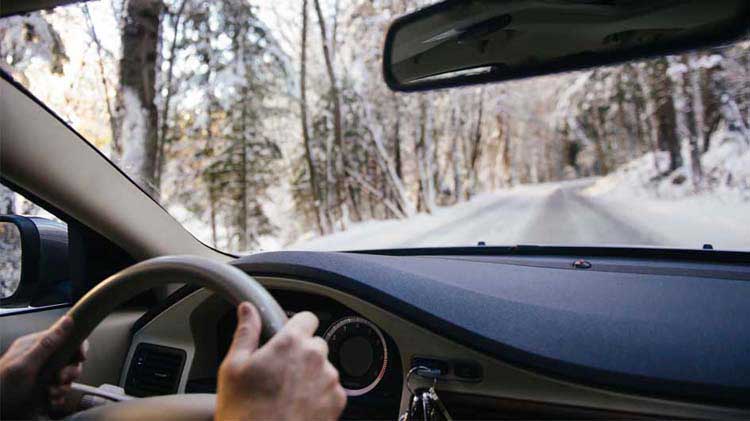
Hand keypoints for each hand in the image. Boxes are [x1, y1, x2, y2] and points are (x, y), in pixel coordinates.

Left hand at [0, 316, 87, 418]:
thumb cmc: (3, 386)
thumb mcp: (26, 364)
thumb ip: (47, 343)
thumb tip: (67, 320)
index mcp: (35, 346)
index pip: (65, 338)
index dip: (77, 346)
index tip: (81, 357)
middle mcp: (40, 359)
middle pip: (69, 359)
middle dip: (70, 371)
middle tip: (61, 379)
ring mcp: (41, 374)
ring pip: (66, 376)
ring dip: (64, 386)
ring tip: (53, 393)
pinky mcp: (42, 388)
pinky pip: (60, 389)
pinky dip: (59, 396)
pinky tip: (53, 400)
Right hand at [215, 303, 346, 420]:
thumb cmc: (244, 413)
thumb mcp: (233, 368)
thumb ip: (246, 333)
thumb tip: (248, 310)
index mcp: (291, 343)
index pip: (307, 318)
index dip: (296, 326)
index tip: (287, 337)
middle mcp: (315, 357)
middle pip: (315, 344)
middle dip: (301, 354)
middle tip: (280, 372)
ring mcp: (329, 380)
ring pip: (324, 368)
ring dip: (311, 376)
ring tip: (287, 395)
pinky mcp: (337, 402)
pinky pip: (332, 390)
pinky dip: (319, 396)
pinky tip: (298, 407)